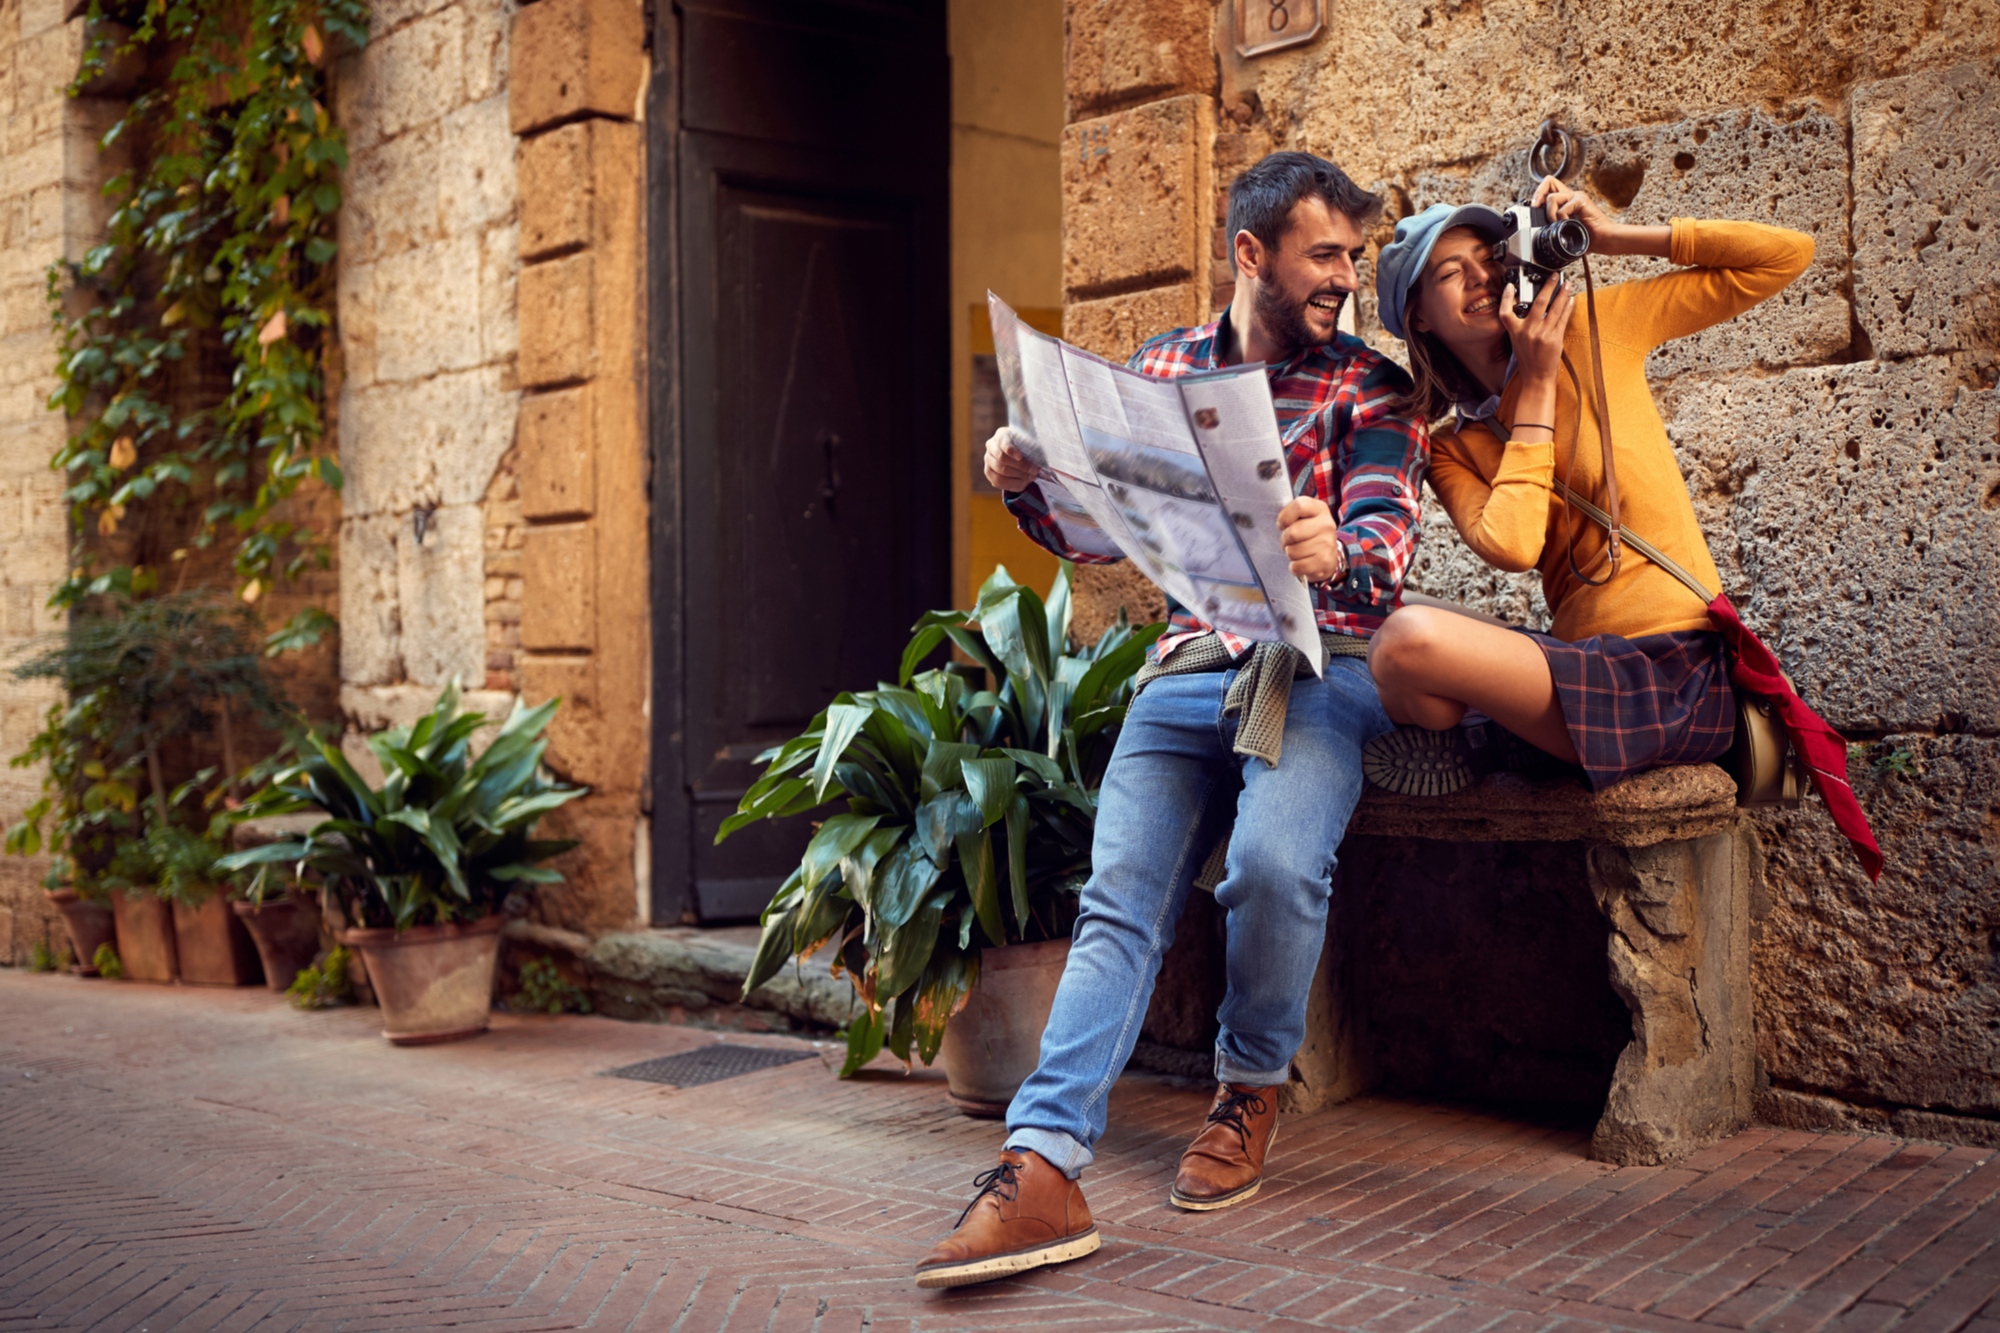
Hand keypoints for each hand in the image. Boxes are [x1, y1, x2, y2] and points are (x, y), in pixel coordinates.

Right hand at [983, 426, 1039, 491]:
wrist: (1020, 452)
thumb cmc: (1026, 446)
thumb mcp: (1031, 442)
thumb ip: (1033, 448)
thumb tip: (1041, 461)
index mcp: (1001, 435)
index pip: (1003, 442)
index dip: (1011, 450)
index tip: (1020, 457)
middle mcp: (991, 447)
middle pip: (1002, 459)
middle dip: (1020, 467)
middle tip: (1035, 471)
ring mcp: (988, 460)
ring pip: (999, 472)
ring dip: (1018, 477)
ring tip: (1031, 477)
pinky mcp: (989, 473)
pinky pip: (998, 482)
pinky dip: (1012, 484)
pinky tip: (1024, 483)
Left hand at [1277, 495, 1344, 583]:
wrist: (1327, 554)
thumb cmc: (1308, 532)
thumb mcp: (1303, 516)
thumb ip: (1290, 513)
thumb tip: (1280, 523)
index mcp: (1320, 509)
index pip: (1299, 506)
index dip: (1284, 517)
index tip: (1283, 524)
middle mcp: (1326, 524)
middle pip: (1292, 532)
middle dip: (1284, 540)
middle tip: (1288, 542)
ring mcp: (1327, 543)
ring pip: (1292, 552)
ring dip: (1290, 554)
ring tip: (1297, 551)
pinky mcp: (1325, 562)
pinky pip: (1296, 566)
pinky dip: (1294, 567)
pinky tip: (1301, 562)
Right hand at [1499, 264, 1574, 386]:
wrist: (1536, 377)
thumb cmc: (1529, 360)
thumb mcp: (1518, 342)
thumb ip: (1522, 326)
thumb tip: (1533, 309)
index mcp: (1515, 332)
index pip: (1506, 312)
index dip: (1506, 298)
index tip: (1509, 286)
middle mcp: (1528, 331)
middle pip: (1538, 302)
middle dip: (1548, 286)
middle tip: (1555, 276)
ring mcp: (1542, 334)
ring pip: (1554, 308)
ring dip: (1562, 294)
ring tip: (1567, 284)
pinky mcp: (1554, 338)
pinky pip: (1562, 318)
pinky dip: (1567, 307)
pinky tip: (1570, 300)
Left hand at [1531, 175, 1613, 247]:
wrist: (1604, 239)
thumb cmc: (1587, 237)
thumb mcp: (1564, 230)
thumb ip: (1554, 225)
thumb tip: (1539, 229)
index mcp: (1567, 201)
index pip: (1549, 188)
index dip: (1538, 195)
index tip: (1534, 209)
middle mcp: (1571, 196)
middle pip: (1549, 181)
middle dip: (1538, 194)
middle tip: (1536, 208)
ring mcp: (1576, 197)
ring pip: (1552, 196)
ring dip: (1549, 212)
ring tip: (1555, 223)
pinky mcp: (1581, 200)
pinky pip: (1562, 207)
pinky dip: (1560, 218)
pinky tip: (1566, 225)